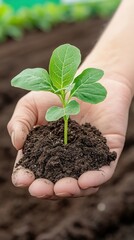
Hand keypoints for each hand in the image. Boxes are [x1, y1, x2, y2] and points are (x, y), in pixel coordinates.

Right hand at [7, 72, 131, 197]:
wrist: (88, 81)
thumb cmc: (56, 94)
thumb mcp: (30, 105)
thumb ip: (20, 122)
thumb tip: (17, 144)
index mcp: (46, 152)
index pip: (34, 170)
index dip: (27, 177)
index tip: (23, 179)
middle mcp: (66, 159)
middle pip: (56, 182)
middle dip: (47, 189)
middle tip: (40, 189)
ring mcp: (86, 158)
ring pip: (80, 183)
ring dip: (71, 189)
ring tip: (63, 187)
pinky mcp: (106, 152)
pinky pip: (104, 171)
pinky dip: (95, 179)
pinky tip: (84, 181)